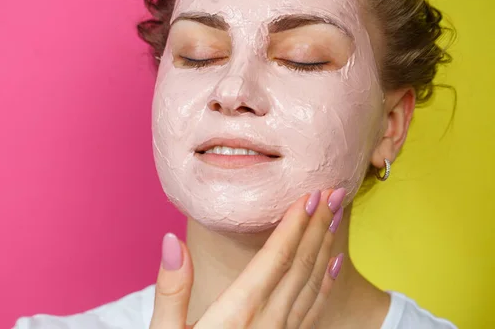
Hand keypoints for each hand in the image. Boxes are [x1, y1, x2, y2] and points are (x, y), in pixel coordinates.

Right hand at [149, 188, 345, 328]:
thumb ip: (171, 289)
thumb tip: (171, 241)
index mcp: (239, 312)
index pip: (276, 258)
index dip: (295, 225)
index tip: (309, 195)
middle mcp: (268, 322)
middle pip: (301, 266)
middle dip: (318, 225)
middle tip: (333, 191)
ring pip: (313, 284)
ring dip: (327, 247)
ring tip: (336, 216)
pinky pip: (314, 310)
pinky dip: (327, 283)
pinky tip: (334, 266)